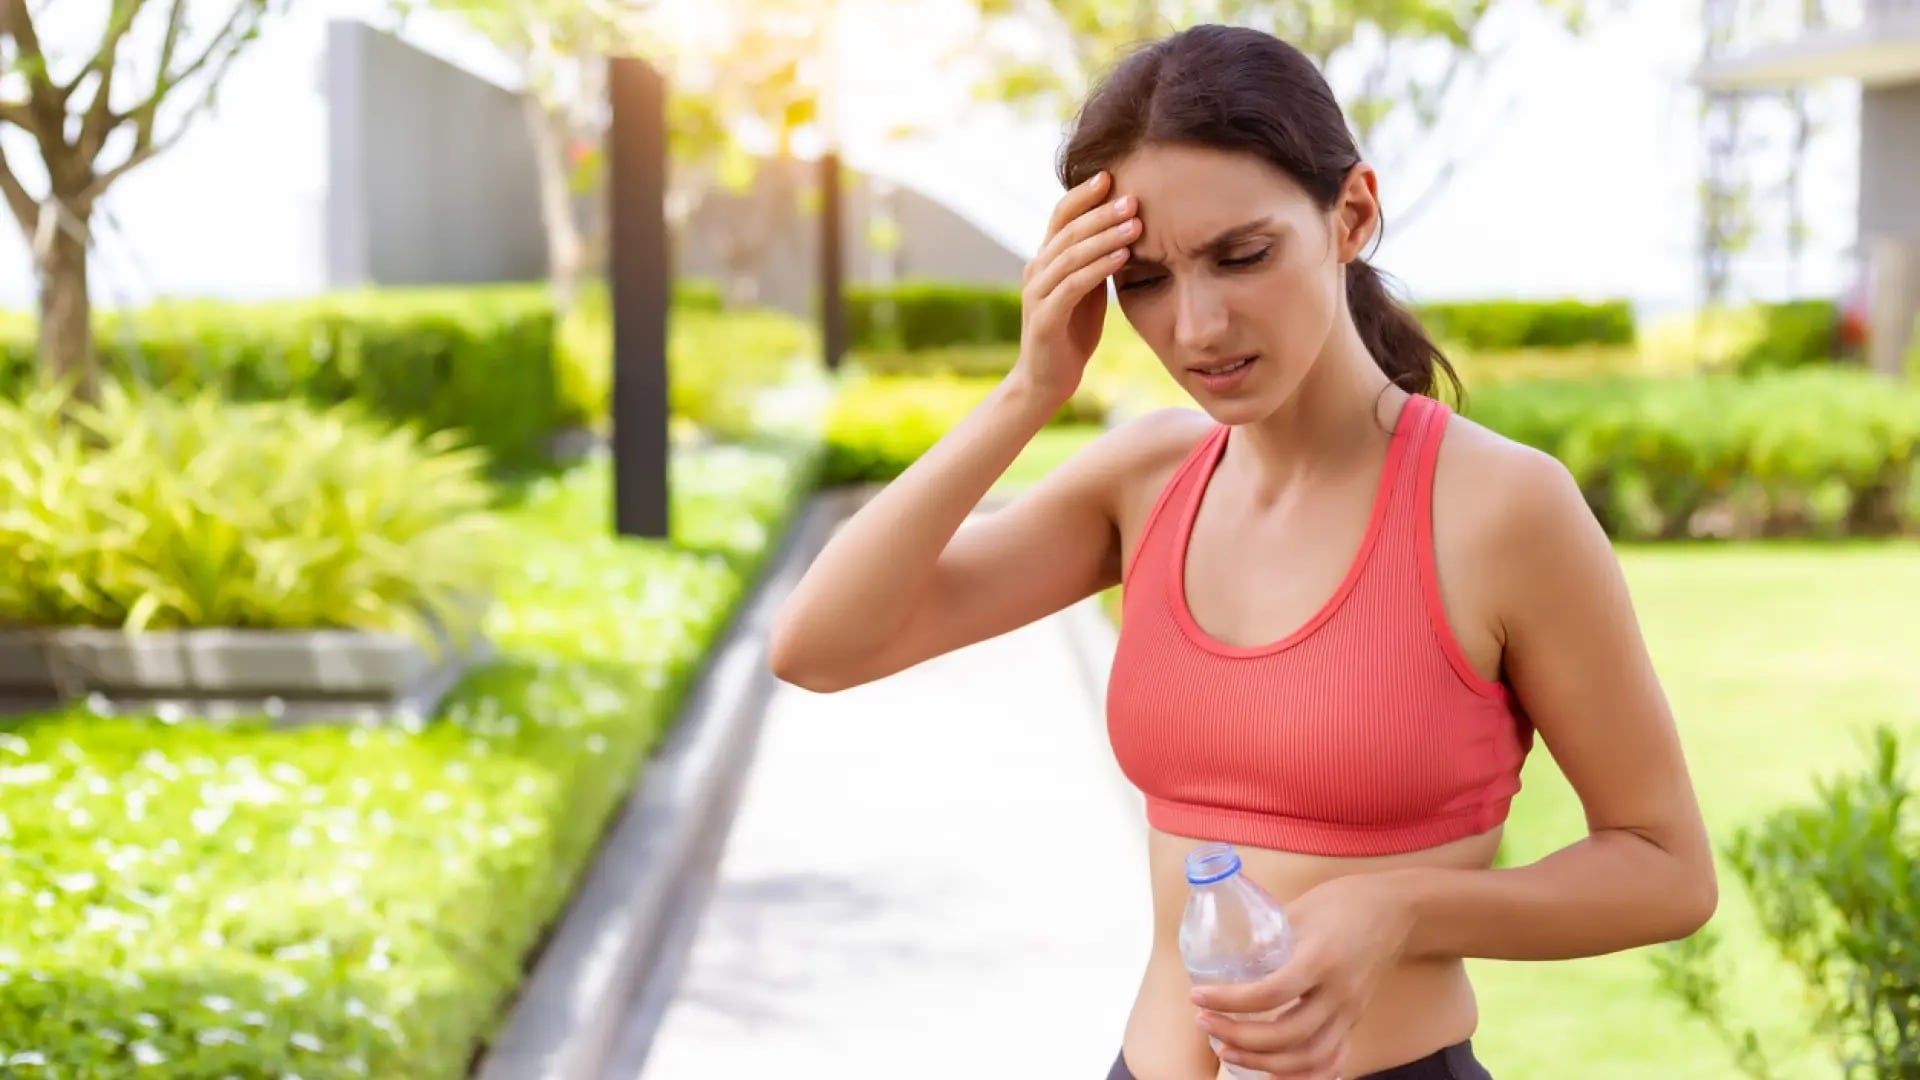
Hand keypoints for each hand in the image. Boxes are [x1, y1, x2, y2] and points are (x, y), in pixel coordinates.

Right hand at [1011, 169, 1139, 407]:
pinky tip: (1123, 257)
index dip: (1084, 194)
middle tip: (1134, 198)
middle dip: (1102, 212)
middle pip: (1068, 230)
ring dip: (1105, 236)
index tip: (1112, 175)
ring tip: (1136, 224)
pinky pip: (1073, 285)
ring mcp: (1037, 293)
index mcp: (1045, 259)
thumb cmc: (1071, 333)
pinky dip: (1099, 268)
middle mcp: (1036, 270)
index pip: (1061, 216)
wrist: (1047, 380)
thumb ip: (1096, 261)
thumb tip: (1126, 228)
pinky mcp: (1045, 318)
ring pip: (1071, 254)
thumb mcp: (1086, 289)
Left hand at [1190, 873, 1415, 1079]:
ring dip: (1263, 1061)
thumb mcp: (1298, 909)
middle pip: (1286, 1034)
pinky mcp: (1355, 1019)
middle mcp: (1338, 992)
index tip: (1198, 995)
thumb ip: (1265, 936)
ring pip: (1308, 1056)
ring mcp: (1350, 1011)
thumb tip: (1225, 957)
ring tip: (1227, 1051)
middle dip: (1239, 1037)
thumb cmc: (1342, 902)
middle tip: (1205, 1023)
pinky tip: (1273, 1070)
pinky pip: (1331, 1059)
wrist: (1397, 909)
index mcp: (1320, 959)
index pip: (1269, 993)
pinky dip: (1301, 1073)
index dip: (1229, 1000)